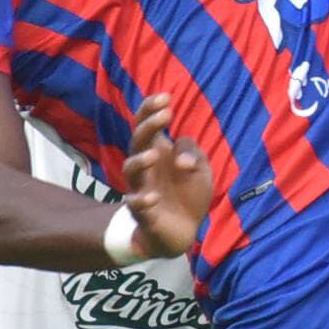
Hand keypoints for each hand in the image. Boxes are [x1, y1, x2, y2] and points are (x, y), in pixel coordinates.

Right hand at [121, 92, 214, 258]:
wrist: (182, 231)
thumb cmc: (187, 192)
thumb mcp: (199, 167)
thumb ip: (192, 152)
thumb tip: (179, 158)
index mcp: (158, 150)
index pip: (147, 124)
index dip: (151, 108)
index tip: (166, 97)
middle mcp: (146, 167)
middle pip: (137, 141)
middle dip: (148, 126)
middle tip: (165, 115)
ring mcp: (141, 188)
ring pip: (129, 170)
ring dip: (140, 161)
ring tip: (155, 155)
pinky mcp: (143, 212)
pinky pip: (135, 205)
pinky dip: (141, 200)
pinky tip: (153, 197)